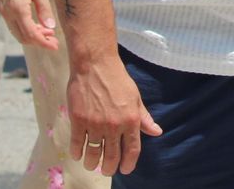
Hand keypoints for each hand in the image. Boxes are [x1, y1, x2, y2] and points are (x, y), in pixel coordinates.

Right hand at [0, 0, 57, 50]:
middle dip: (39, 42)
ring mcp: (4, 11)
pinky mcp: (3, 8)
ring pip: (18, 33)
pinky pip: (14, 26)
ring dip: (32, 36)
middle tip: (54, 40)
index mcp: (18, 7)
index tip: (55, 46)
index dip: (43, 43)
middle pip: (23, 37)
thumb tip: (50, 27)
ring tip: (48, 32)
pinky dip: (26, 29)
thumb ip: (44, 8)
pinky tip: (37, 25)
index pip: (30, 33)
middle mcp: (8, 13)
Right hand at [68, 52, 162, 175]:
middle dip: (109, 168)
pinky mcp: (78, 120)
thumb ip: (144, 118)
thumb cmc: (117, 78)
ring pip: (93, 153)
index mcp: (130, 120)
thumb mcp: (135, 97)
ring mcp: (94, 124)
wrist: (95, 64)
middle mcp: (113, 125)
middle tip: (107, 171)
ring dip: (92, 163)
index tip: (125, 169)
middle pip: (112, 156)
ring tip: (92, 165)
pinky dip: (77, 153)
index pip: (132, 150)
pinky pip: (77, 144)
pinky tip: (78, 155)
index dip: (129, 163)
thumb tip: (157, 132)